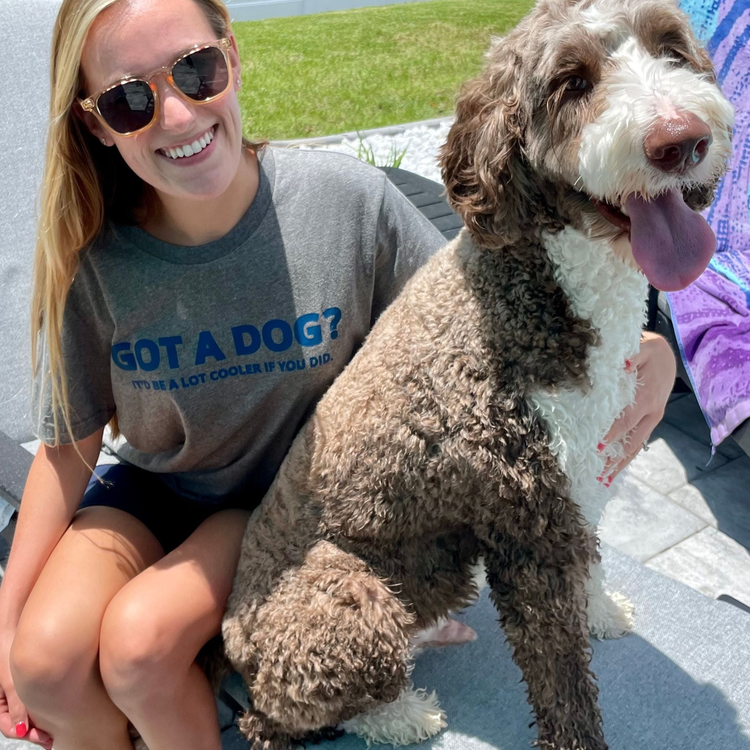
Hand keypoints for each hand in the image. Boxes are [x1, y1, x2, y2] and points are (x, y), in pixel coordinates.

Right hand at [0, 632, 53, 748]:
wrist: (13, 623)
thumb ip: (16, 705)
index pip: (8, 727)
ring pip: (25, 713)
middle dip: (32, 732)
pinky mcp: (25, 681)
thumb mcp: (10, 680)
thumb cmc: (5, 647)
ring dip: (37, 722)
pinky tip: (53, 710)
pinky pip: (31, 700)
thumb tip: (22, 730)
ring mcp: (14, 690)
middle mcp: (4, 697)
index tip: (42, 737)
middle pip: (17, 722)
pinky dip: (40, 708)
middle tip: (50, 739)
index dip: (24, 734)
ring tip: (52, 730)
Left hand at [600, 331, 675, 483]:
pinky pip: (637, 443)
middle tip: (595, 473)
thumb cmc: (648, 351)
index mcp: (647, 397)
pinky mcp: (649, 423)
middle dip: (614, 457)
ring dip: (619, 464)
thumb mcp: (642, 348)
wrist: (667, 357)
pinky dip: (626, 458)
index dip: (612, 433)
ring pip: (635, 447)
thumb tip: (621, 363)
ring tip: (602, 480)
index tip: (596, 446)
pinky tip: (612, 471)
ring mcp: (652, 420)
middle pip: (631, 440)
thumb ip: (632, 356)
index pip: (626, 419)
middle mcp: (652, 413)